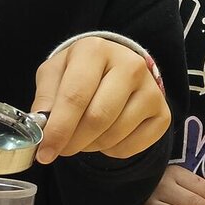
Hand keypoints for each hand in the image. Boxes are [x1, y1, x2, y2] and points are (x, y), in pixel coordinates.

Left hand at [31, 36, 169, 161]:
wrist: (115, 68)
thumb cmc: (79, 72)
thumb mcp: (55, 74)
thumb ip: (45, 99)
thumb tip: (42, 129)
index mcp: (96, 50)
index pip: (75, 96)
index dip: (58, 129)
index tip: (44, 153)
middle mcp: (130, 65)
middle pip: (98, 118)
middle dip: (73, 142)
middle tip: (62, 149)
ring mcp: (151, 89)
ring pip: (114, 135)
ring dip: (91, 146)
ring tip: (84, 136)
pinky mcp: (162, 113)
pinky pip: (131, 147)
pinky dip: (111, 151)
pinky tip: (106, 136)